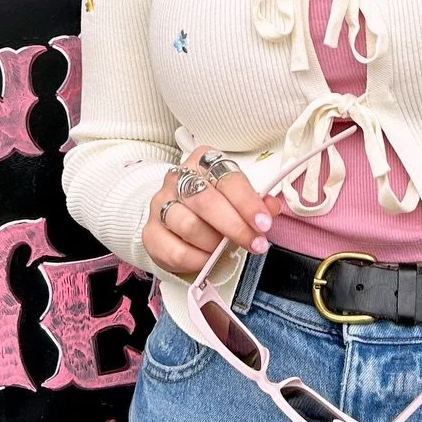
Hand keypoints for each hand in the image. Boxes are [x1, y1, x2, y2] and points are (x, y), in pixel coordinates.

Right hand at [142, 147, 281, 278]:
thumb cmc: (212, 206)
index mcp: (203, 162)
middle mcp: (178, 178)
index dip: (248, 203)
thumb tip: (271, 208)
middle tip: (254, 243)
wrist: (175, 219)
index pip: (228, 180)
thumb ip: (255, 203)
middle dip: (235, 226)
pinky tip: (206, 259)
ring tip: (224, 250)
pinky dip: (196, 259)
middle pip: (206, 201)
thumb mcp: (236, 199)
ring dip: (214, 244)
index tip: (263, 223)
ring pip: (189, 225)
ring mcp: (161, 204)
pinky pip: (174, 251)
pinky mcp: (150, 232)